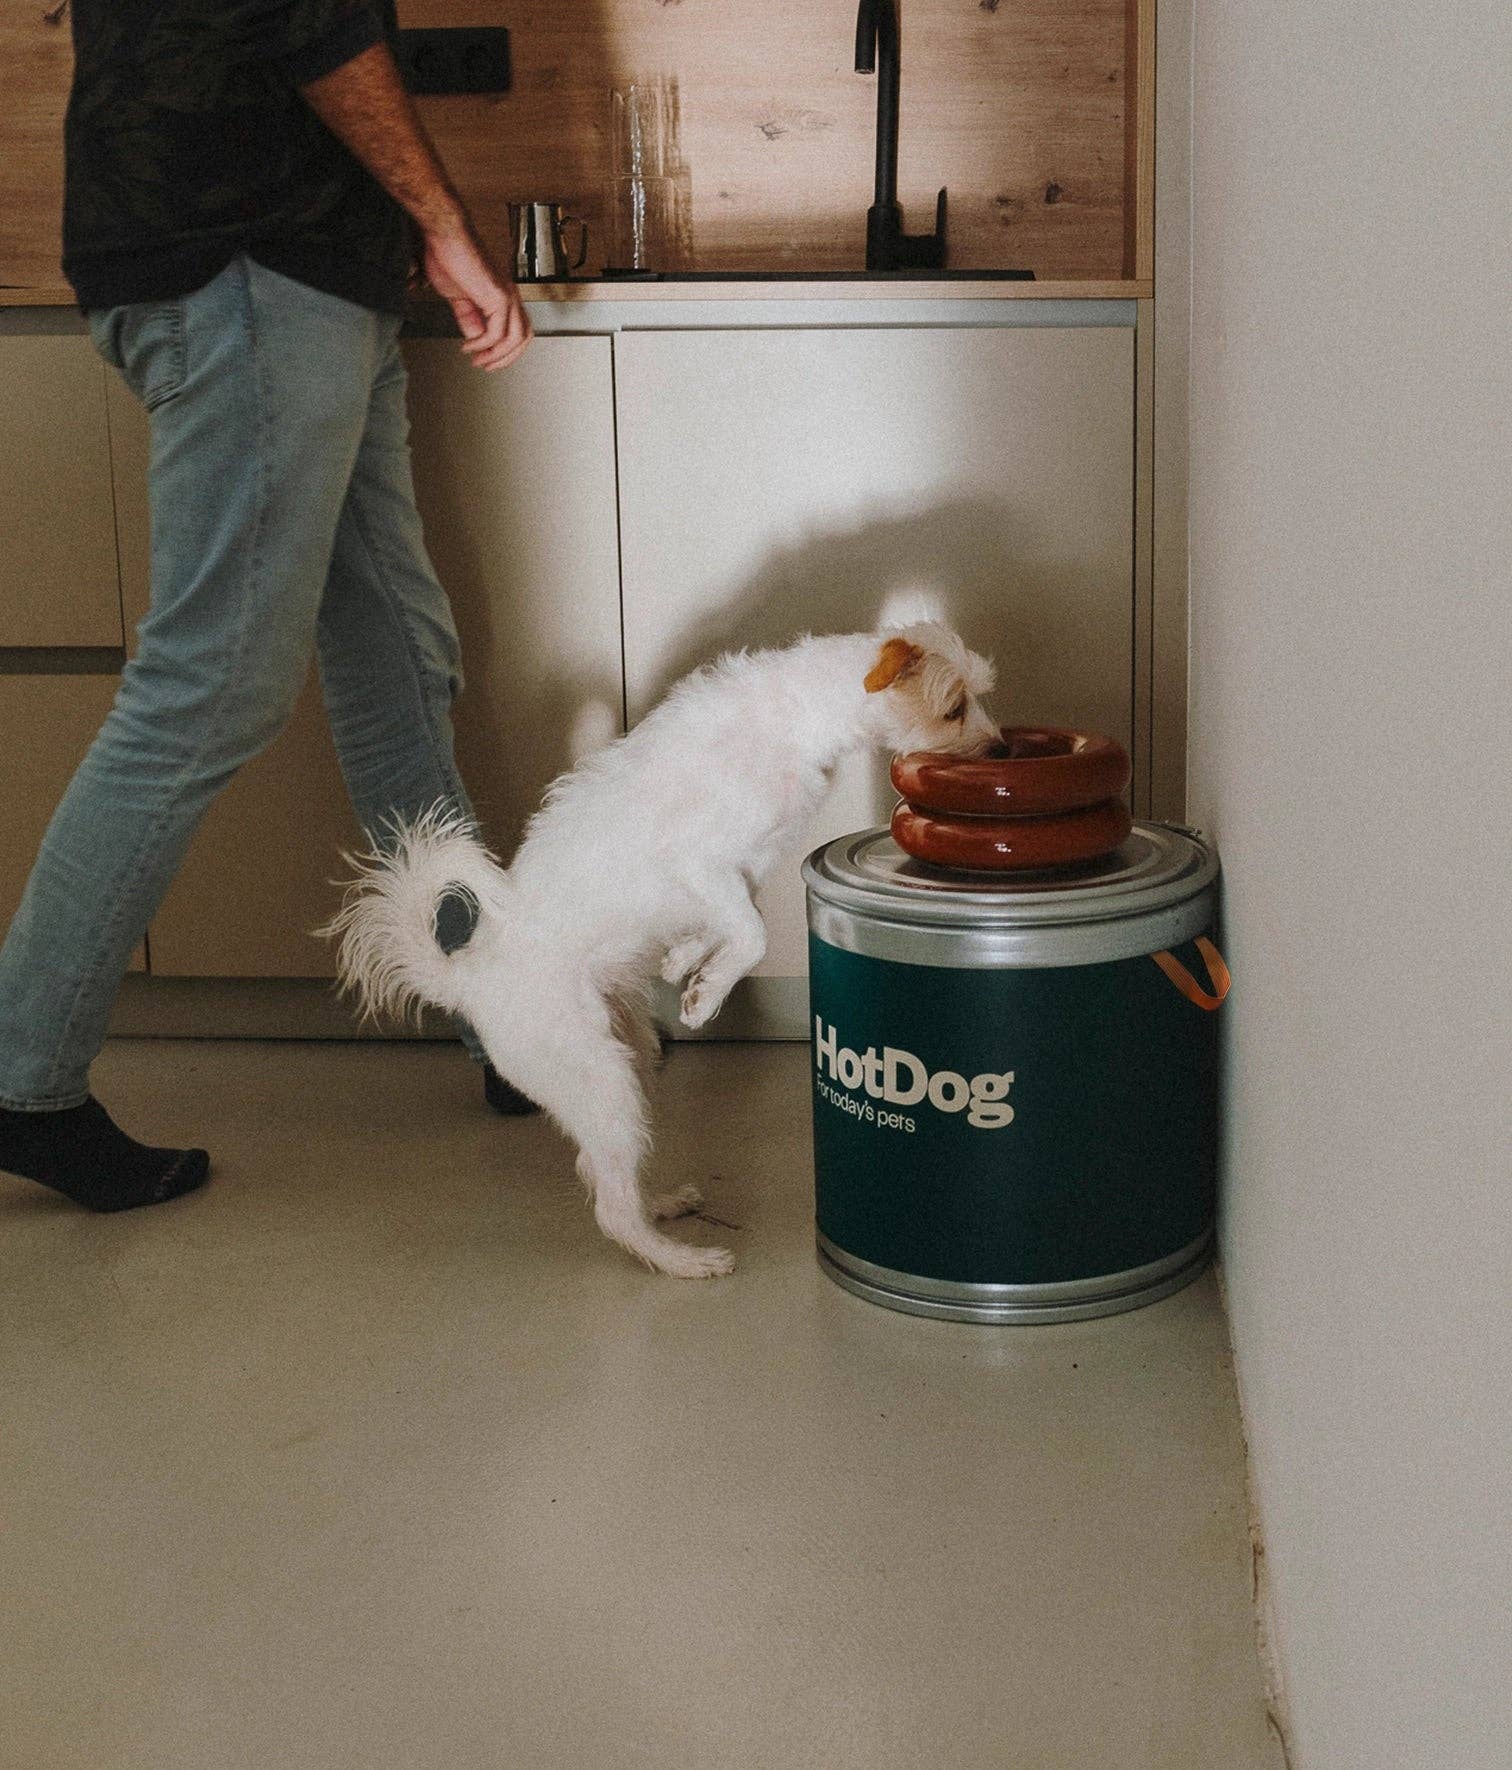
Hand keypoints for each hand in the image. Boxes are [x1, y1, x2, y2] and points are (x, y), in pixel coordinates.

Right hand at [422, 226, 531, 371]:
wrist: (445, 234)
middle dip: (506, 358)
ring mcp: (506, 295)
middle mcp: (510, 295)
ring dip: (497, 355)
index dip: (506, 350)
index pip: (518, 329)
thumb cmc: (450, 255)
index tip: (486, 358)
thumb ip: (468, 317)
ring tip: (478, 360)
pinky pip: (497, 332)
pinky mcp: (497, 296)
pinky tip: (469, 345)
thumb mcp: (459, 295)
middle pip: (523, 337)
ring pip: (515, 338)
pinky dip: (483, 344)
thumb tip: (474, 336)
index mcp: (504, 294)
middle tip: (487, 366)